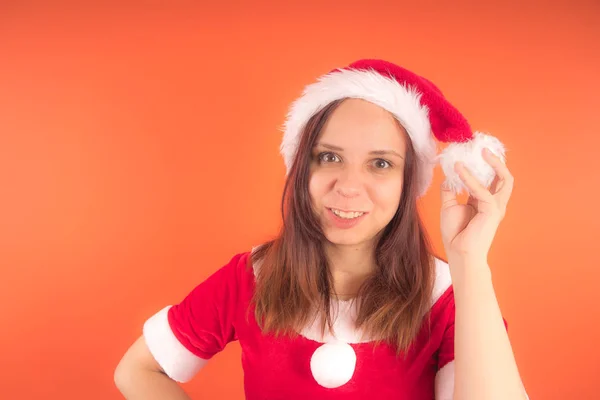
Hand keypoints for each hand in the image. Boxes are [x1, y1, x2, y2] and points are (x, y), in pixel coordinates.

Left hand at [440, 148, 513, 264]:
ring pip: (505, 180)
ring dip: (494, 164)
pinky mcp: (491, 211)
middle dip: (497, 161)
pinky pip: (482, 191)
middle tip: (484, 148)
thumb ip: (450, 190)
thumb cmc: (455, 233)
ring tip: (481, 151)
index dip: (485, 165)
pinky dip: (470, 179)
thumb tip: (447, 176)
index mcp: (485, 201)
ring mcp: (496, 207)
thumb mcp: (449, 206)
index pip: (491, 178)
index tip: (474, 152)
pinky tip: (459, 170)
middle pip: (504, 177)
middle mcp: (494, 202)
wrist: (459, 252)